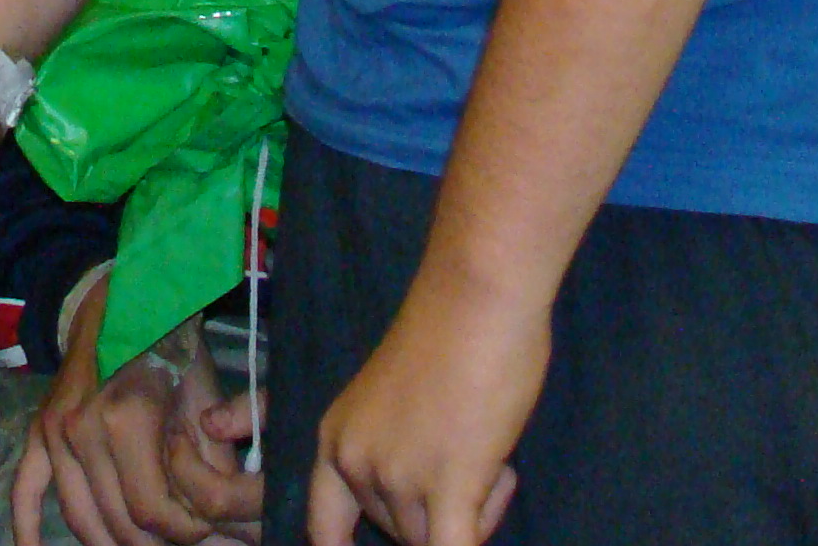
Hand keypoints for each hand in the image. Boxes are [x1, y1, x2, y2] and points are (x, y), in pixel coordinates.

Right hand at [17, 287, 265, 545]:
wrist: (124, 297)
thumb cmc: (173, 345)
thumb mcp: (205, 398)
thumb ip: (212, 465)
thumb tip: (218, 524)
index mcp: (126, 418)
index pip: (152, 512)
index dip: (184, 533)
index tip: (204, 529)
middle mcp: (82, 428)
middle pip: (117, 523)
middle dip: (155, 542)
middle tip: (179, 539)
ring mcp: (54, 431)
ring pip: (81, 518)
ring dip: (112, 544)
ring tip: (143, 544)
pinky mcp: (39, 430)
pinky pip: (24, 488)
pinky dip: (26, 528)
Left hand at [306, 263, 537, 545]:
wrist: (476, 295)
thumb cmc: (450, 332)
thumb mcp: (395, 403)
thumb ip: (395, 451)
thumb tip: (425, 501)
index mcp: (336, 439)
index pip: (322, 528)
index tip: (373, 542)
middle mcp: (355, 462)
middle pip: (398, 533)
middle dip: (439, 515)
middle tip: (478, 464)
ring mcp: (397, 476)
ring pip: (432, 542)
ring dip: (476, 514)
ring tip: (496, 460)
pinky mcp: (447, 485)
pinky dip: (470, 542)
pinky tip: (483, 507)